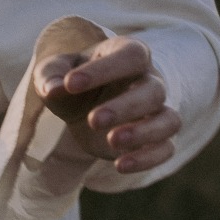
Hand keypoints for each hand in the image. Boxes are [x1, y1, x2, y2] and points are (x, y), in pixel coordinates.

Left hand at [35, 36, 181, 174]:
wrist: (83, 105)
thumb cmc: (72, 81)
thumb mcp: (54, 72)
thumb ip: (50, 76)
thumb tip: (53, 89)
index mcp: (127, 54)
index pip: (131, 56)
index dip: (104, 70)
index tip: (70, 84)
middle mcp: (149, 80)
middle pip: (154, 90)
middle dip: (125, 107)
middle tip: (94, 120)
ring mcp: (156, 111)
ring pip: (169, 120)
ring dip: (143, 133)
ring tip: (112, 142)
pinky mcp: (156, 139)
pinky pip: (165, 149)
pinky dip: (147, 159)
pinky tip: (119, 165)